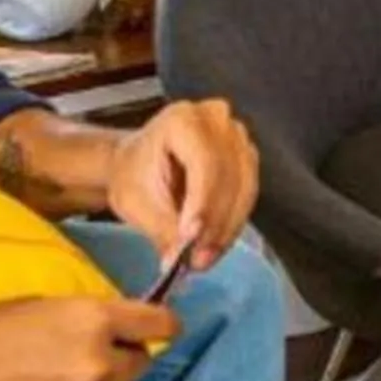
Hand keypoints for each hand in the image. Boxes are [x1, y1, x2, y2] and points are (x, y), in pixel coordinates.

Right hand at [0, 294, 176, 380]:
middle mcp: (95, 363)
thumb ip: (87, 319)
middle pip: (141, 365)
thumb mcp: (41, 305)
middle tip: (99, 353)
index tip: (161, 328)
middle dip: (127, 358)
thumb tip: (118, 327)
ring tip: (66, 377)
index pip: (160, 324)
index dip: (163, 325)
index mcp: (92, 320)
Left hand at [107, 100, 259, 275]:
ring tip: (205, 258)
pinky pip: (247, 194)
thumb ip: (162, 228)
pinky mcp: (246, 156)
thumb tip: (182, 258)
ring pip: (243, 188)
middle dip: (215, 224)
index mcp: (183, 120)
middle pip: (229, 177)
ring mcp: (236, 135)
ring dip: (227, 228)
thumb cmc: (133, 176)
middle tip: (198, 260)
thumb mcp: (136, 203)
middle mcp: (216, 119)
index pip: (204, 163)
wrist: (137, 165)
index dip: (202, 204)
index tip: (191, 240)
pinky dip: (232, 223)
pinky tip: (216, 244)